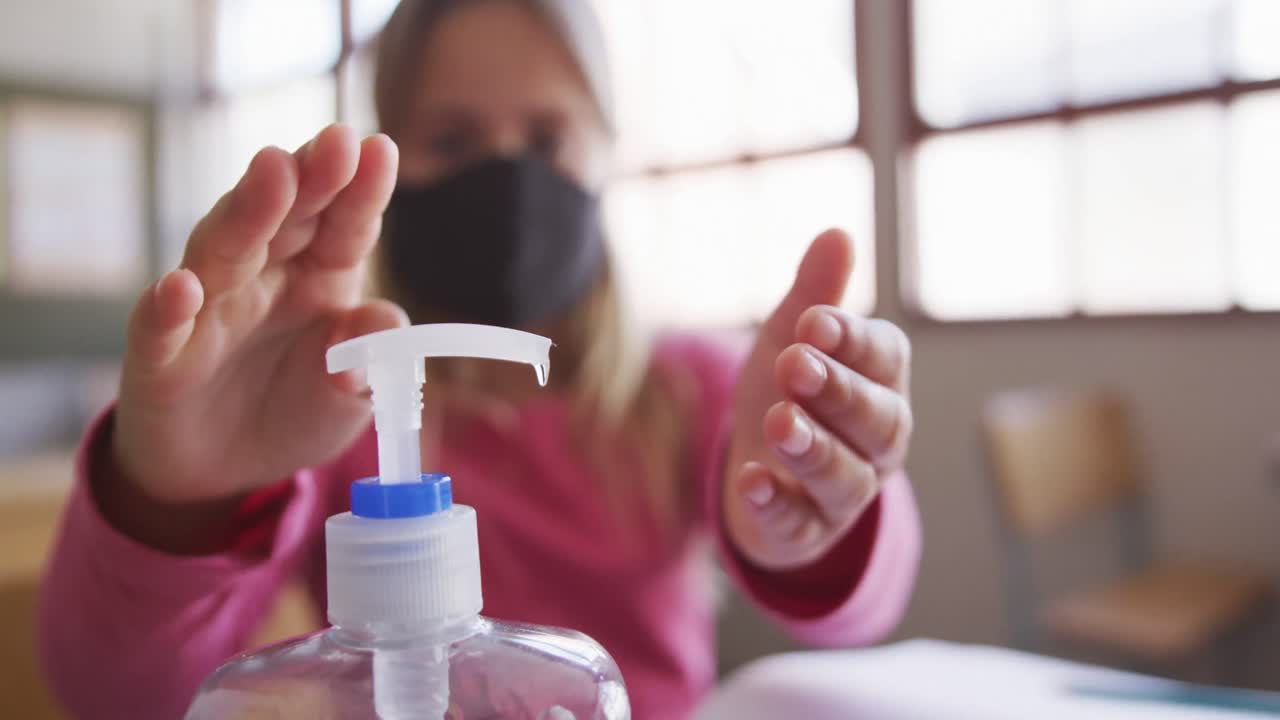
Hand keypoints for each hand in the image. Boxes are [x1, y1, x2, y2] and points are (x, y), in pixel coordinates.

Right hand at [104, 125, 404, 546]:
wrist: (224, 472)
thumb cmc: (294, 411)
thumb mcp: (352, 396)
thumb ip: (371, 358)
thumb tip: (383, 322)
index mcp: (320, 277)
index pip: (344, 226)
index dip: (361, 190)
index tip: (381, 148)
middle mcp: (263, 278)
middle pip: (285, 218)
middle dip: (310, 176)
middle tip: (336, 140)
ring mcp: (208, 310)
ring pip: (224, 250)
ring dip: (248, 210)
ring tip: (274, 170)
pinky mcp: (162, 357)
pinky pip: (160, 328)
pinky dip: (167, 308)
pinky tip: (182, 288)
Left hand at [723, 229, 912, 570]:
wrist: (761, 477)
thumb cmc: (789, 396)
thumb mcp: (792, 341)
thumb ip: (814, 295)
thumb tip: (837, 233)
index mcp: (881, 384)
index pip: (883, 359)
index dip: (852, 341)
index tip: (812, 321)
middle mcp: (877, 441)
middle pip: (875, 420)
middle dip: (837, 391)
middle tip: (794, 364)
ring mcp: (844, 492)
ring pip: (844, 476)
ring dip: (813, 449)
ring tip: (780, 423)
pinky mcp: (805, 531)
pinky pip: (799, 523)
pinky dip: (776, 504)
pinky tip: (751, 481)